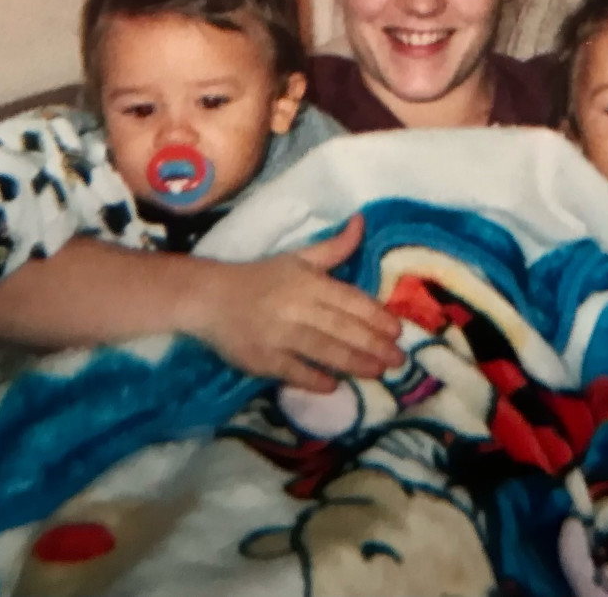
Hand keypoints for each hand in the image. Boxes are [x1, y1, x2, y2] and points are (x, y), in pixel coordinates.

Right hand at [191, 215, 402, 391]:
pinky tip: (334, 386)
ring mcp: (278, 335)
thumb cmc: (259, 277)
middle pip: (342, 328)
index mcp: (307, 282)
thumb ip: (334, 247)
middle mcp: (296, 307)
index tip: (398, 330)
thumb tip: (361, 222)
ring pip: (324, 351)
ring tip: (378, 372)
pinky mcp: (262, 359)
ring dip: (354, 363)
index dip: (375, 316)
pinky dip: (314, 379)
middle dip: (374, 345)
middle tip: (398, 360)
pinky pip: (293, 372)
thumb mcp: (298, 258)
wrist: (208, 298)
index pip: (349, 300)